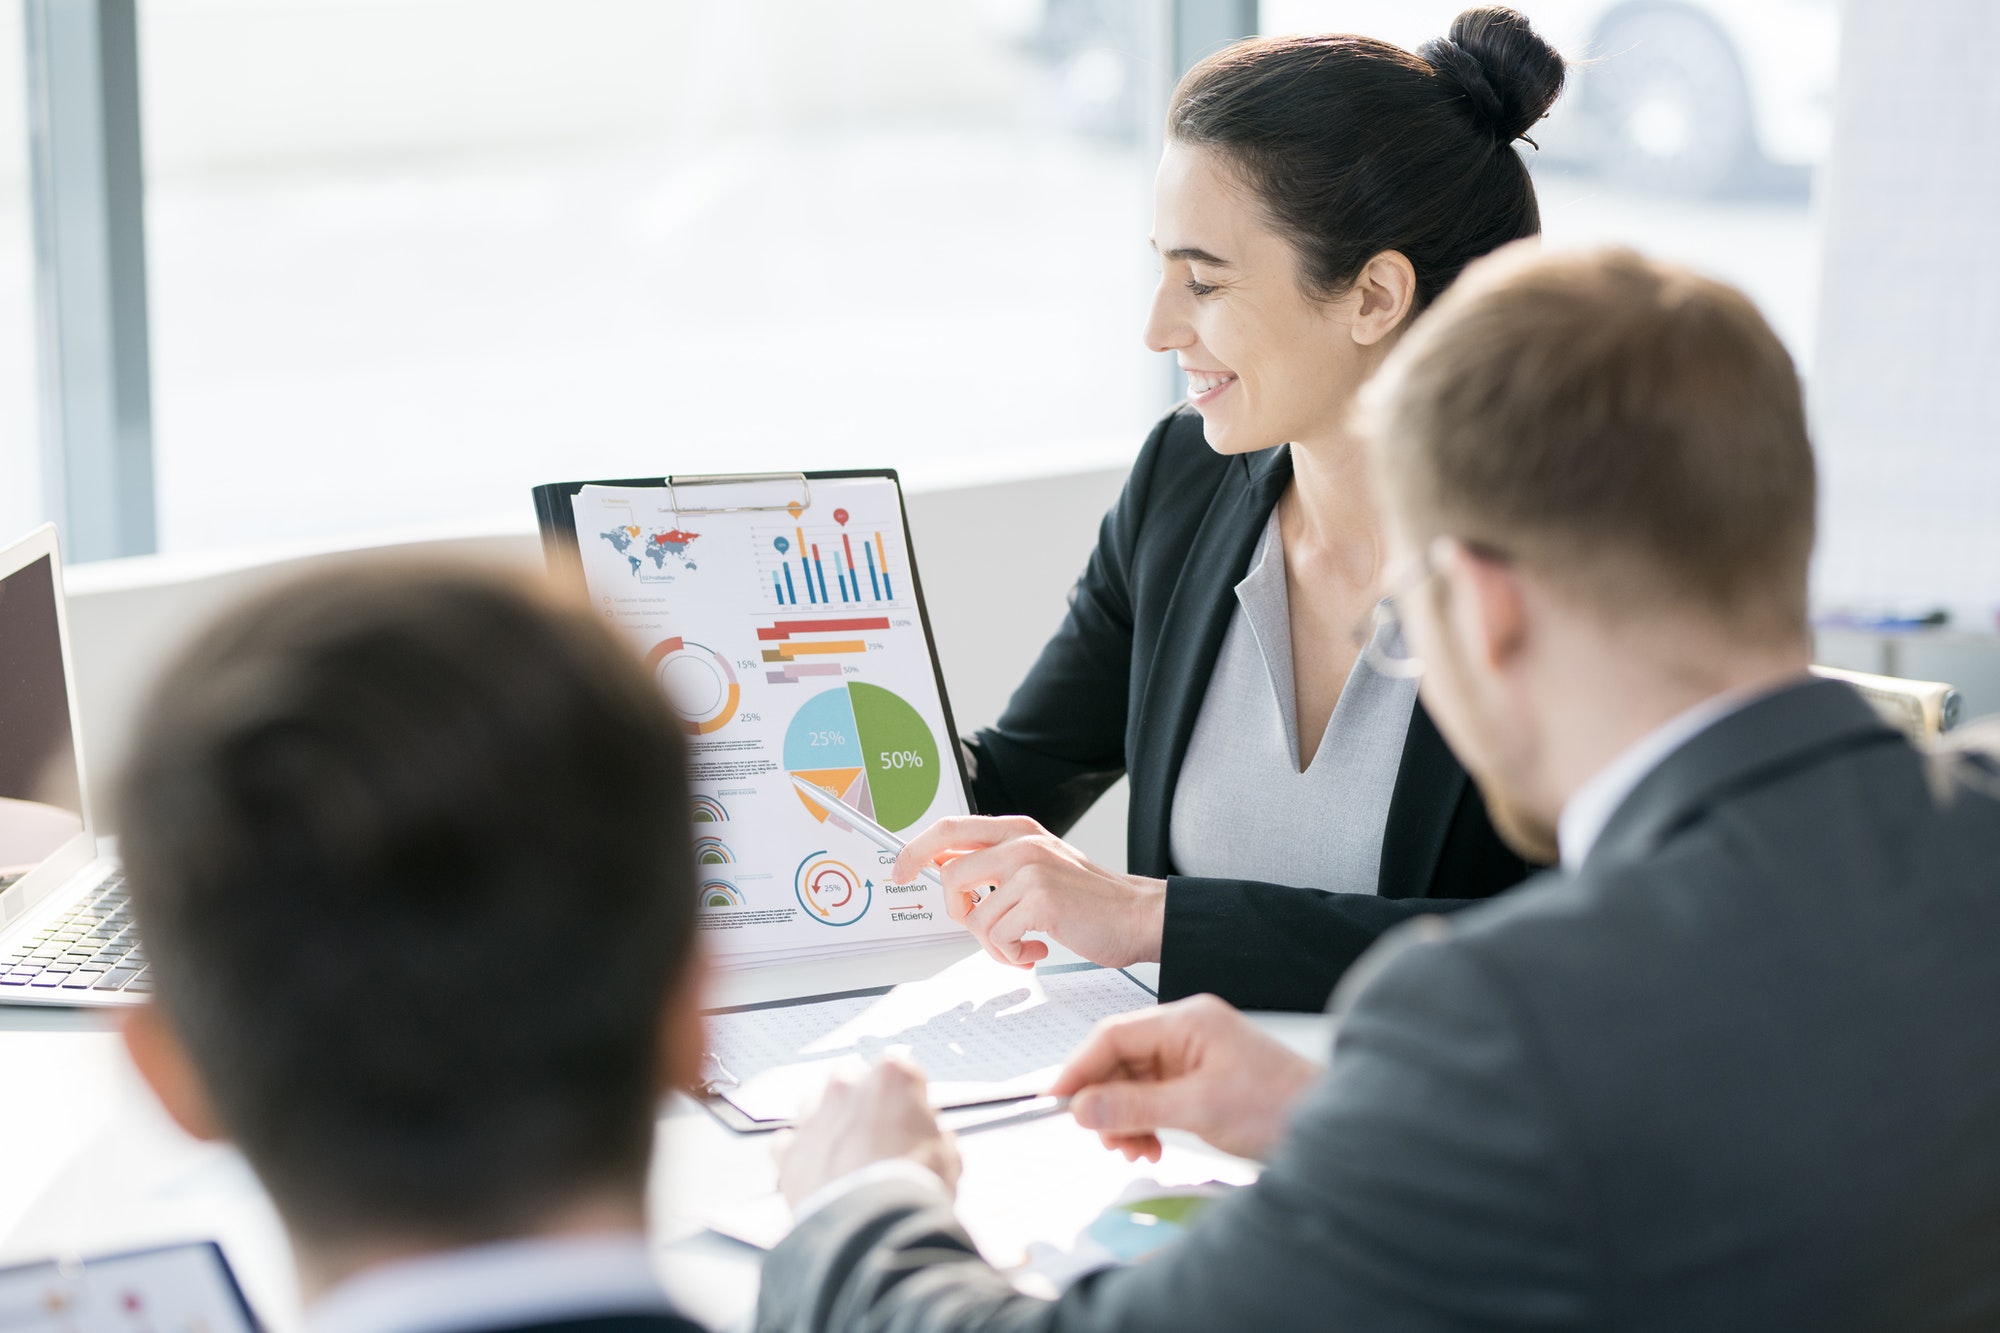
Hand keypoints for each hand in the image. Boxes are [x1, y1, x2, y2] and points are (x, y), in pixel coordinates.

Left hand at [774, 1058, 961, 1208]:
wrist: (871, 1228)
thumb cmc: (909, 1188)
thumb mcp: (947, 1160)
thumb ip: (938, 1141)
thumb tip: (939, 1146)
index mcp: (891, 1077)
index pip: (903, 1072)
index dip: (910, 1099)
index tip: (916, 1119)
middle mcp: (847, 1087)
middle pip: (854, 1081)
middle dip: (864, 1104)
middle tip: (881, 1138)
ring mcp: (813, 1116)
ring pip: (817, 1106)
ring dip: (831, 1125)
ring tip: (849, 1159)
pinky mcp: (789, 1151)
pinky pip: (790, 1143)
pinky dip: (802, 1155)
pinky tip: (819, 1174)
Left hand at [892, 816, 1166, 969]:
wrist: (1138, 916)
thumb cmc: (1089, 901)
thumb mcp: (1039, 866)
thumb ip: (996, 863)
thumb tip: (945, 868)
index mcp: (1018, 830)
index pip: (948, 828)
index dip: (915, 850)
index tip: (899, 871)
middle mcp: (1022, 842)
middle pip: (949, 874)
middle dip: (956, 913)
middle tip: (978, 927)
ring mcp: (1031, 869)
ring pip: (974, 915)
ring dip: (992, 944)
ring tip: (1020, 946)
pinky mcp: (1041, 900)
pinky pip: (998, 937)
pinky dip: (1012, 956)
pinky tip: (1036, 952)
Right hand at [1049, 994, 1322, 1161]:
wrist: (1330, 1127)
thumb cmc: (1279, 1106)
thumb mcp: (1199, 1108)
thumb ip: (1136, 1106)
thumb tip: (1082, 1107)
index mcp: (1187, 1021)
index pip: (1113, 1035)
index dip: (1079, 1068)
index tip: (1056, 1102)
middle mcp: (1187, 1032)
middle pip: (1120, 1061)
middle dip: (1105, 1102)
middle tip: (1103, 1141)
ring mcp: (1194, 1057)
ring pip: (1134, 1083)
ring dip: (1124, 1118)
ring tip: (1134, 1151)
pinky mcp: (1201, 1081)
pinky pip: (1154, 1098)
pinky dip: (1144, 1123)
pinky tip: (1149, 1147)